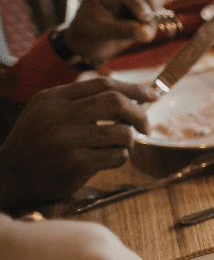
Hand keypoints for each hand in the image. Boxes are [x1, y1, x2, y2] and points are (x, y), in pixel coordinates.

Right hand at [0, 77, 158, 208]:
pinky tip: (106, 161)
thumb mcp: (48, 112)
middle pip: (116, 102)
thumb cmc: (37, 143)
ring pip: (122, 132)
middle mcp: (60, 115)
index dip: (134, 89)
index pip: (104, 84)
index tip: (153, 95)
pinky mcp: (76, 163)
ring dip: (129, 141)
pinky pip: (117, 156)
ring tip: (119, 147)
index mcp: (53, 98)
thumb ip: (81, 101)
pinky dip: (120, 157)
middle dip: (139, 113)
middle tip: (146, 126)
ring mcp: (68, 140)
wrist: (10, 175)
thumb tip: (131, 97)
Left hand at [64, 0, 158, 61]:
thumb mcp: (103, 34)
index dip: (138, 5)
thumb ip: (125, 31)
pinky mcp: (135, 9)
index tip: (146, 20)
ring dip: (153, 15)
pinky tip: (147, 32)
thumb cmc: (88, 37)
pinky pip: (151, 10)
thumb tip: (148, 33)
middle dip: (149, 9)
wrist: (85, 45)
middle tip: (150, 29)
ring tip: (147, 33)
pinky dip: (153, 20)